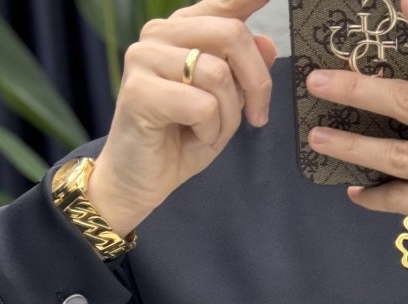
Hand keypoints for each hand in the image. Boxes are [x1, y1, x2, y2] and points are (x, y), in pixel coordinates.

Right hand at [85, 0, 276, 235]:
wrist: (139, 180)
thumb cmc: (179, 140)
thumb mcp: (223, 105)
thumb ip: (242, 73)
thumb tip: (268, 43)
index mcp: (180, 31)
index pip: (221, 3)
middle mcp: (159, 34)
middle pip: (231, 34)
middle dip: (257, 82)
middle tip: (258, 116)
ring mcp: (144, 58)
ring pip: (219, 74)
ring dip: (229, 116)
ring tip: (211, 132)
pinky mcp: (139, 91)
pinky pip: (202, 105)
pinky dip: (210, 131)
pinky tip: (193, 138)